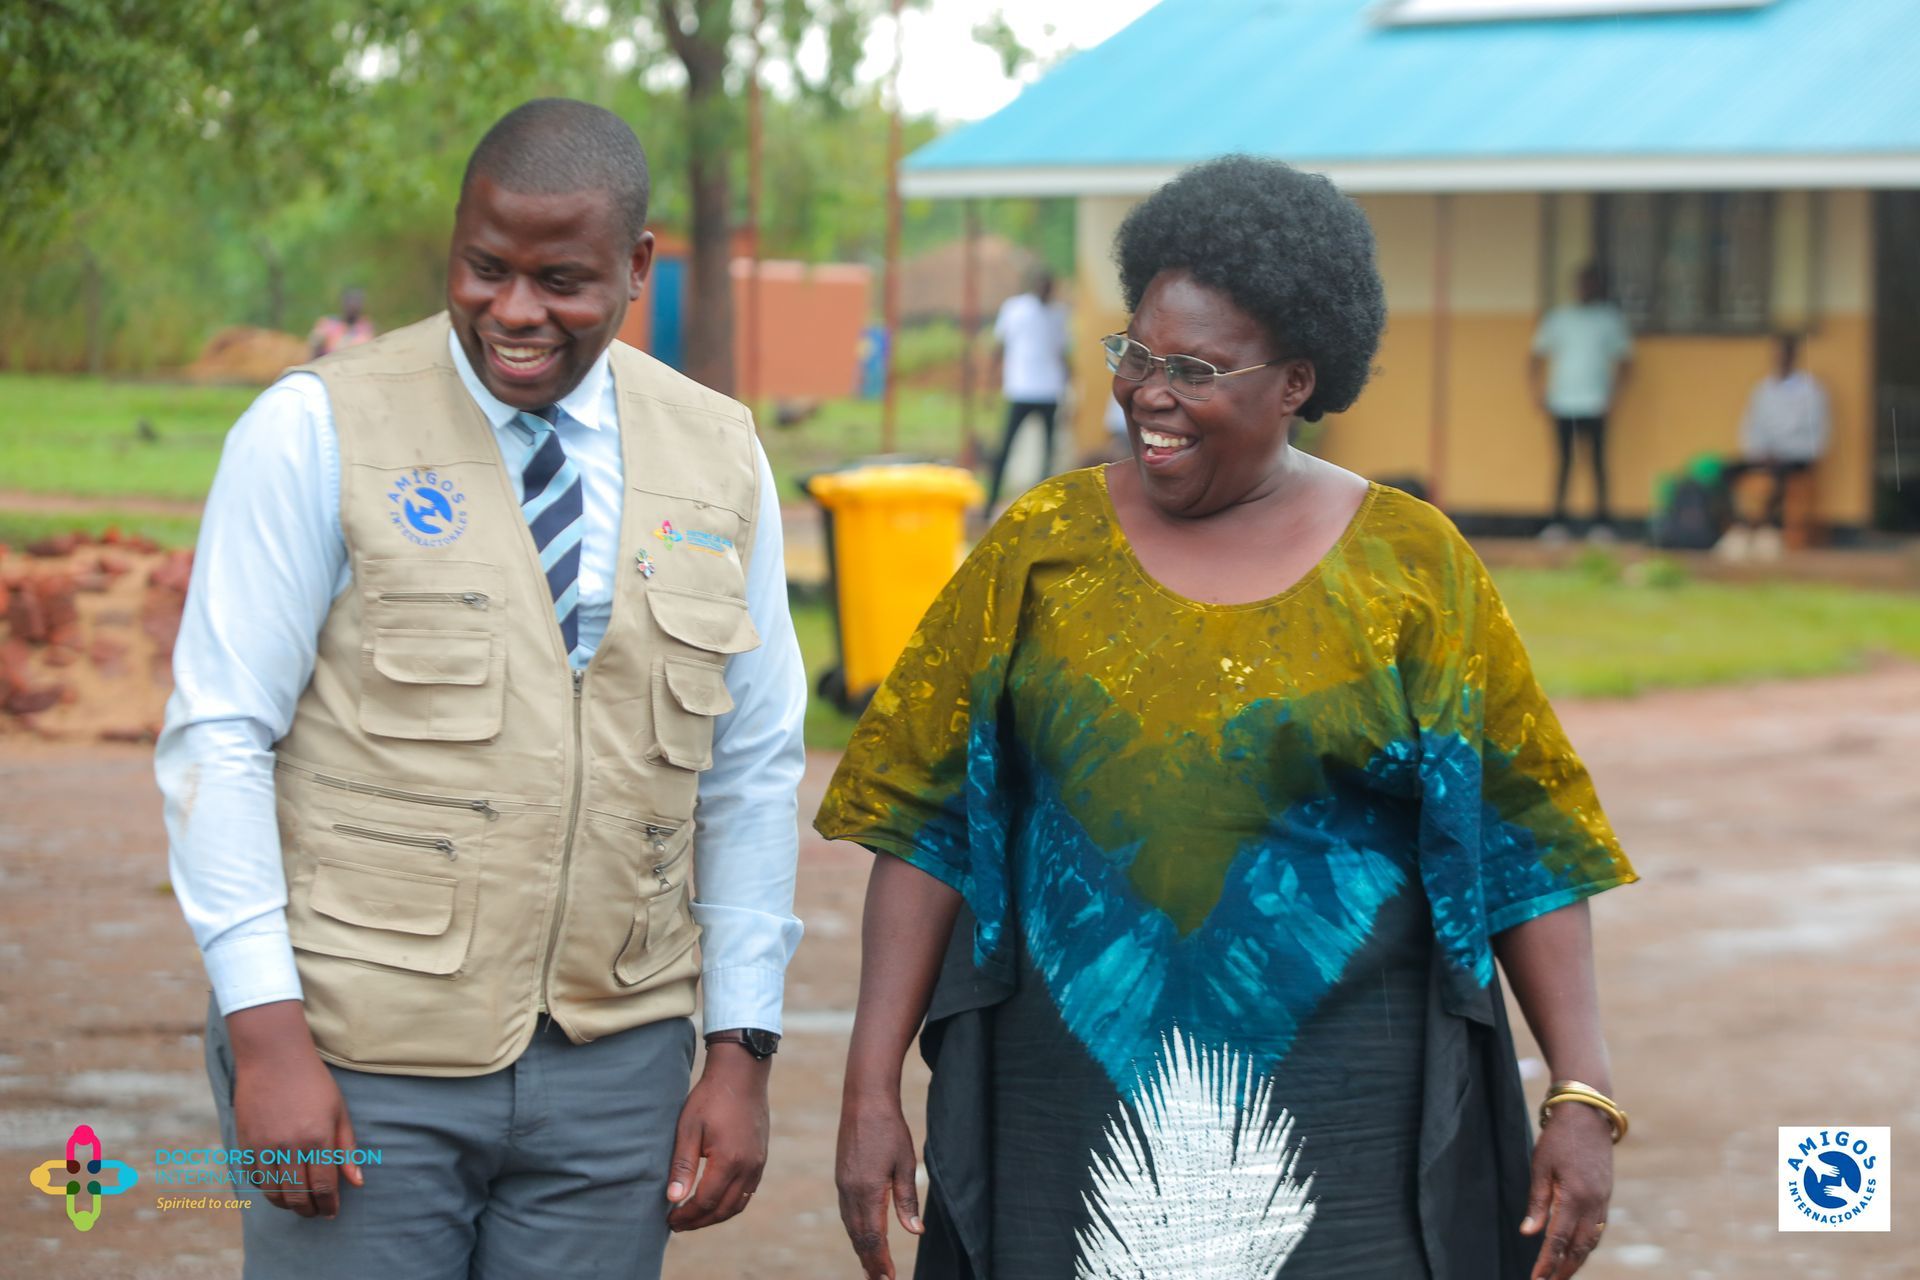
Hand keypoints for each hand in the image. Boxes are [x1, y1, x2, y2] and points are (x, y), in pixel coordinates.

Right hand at [225, 1002, 362, 1218]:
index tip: (331, 1212)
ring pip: (274, 1192)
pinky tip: (278, 1187)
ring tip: (298, 1203)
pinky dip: (267, 1189)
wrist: (273, 1059)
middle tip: (315, 1212)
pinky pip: (255, 1178)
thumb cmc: (313, 1083)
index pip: (324, 1186)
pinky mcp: (245, 1143)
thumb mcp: (339, 1112)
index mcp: (317, 1137)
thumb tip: (357, 1182)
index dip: (328, 1204)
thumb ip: (347, 1149)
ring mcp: (264, 1146)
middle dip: (308, 1210)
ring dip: (287, 1204)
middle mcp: (289, 1145)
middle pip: (298, 1195)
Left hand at [666, 1043, 769, 1230]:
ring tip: (694, 1217)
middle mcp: (748, 1167)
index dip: (686, 1215)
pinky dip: (730, 1203)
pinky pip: (748, 1191)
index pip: (705, 1202)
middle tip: (678, 1224)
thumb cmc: (710, 1098)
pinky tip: (714, 1200)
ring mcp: (758, 1163)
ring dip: (716, 1215)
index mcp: (729, 1161)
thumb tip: (673, 1199)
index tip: (669, 1219)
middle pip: (723, 1209)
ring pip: (738, 1204)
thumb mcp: (688, 1129)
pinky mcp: (761, 1157)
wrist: (741, 1074)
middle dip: (699, 1221)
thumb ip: (682, 1166)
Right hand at [836, 1089, 923, 1278]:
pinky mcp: (842, 1178)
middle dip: (870, 1261)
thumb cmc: (889, 1129)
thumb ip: (907, 1199)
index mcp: (867, 1191)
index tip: (888, 1279)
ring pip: (851, 1226)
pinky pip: (847, 1213)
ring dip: (861, 1248)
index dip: (881, 1260)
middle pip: (859, 1237)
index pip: (873, 1236)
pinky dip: (855, 1230)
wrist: (864, 1100)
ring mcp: (842, 1184)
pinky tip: (862, 1236)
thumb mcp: (905, 1163)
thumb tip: (915, 1231)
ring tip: (872, 1267)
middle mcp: (850, 1192)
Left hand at [1521, 1101, 1613, 1277]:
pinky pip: (1598, 1228)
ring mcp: (1603, 1200)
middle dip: (1564, 1269)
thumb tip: (1528, 1234)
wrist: (1587, 1115)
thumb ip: (1536, 1202)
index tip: (1537, 1279)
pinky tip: (1577, 1251)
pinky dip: (1587, 1244)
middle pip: (1579, 1247)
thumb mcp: (1540, 1166)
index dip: (1547, 1262)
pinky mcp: (1606, 1196)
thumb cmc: (1558, 1138)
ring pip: (1592, 1240)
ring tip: (1561, 1274)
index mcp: (1574, 1196)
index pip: (1558, 1239)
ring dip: (1577, 1260)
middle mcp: (1593, 1203)